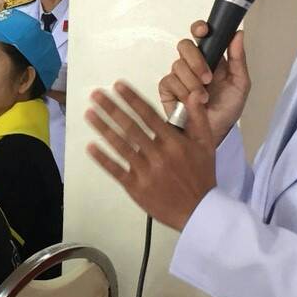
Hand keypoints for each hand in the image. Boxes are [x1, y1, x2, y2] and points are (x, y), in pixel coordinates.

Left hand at [87, 82, 217, 230]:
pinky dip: (103, 159)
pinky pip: (116, 170)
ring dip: (103, 128)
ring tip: (89, 114)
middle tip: (96, 95)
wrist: (199, 211)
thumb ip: (198, 119)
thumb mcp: (206, 145)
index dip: (132, 99)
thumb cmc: (201, 175)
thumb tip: (193, 95)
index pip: (148, 115)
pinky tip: (91, 147)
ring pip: (121, 146)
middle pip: (130, 127)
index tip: (118, 86)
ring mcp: (146, 172)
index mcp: (174, 142)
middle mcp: (158, 154)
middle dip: (111, 108)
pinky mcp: (136, 187)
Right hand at [158, 23, 249, 143]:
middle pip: (184, 46)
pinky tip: (190, 101)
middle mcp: (193, 64)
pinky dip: (182, 91)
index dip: (199, 28)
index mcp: (211, 57)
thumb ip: (238, 58)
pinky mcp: (167, 89)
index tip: (204, 31)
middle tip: (207, 78)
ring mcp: (179, 76)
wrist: (215, 132)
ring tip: (204, 98)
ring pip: (178, 65)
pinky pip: (169, 81)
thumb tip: (238, 34)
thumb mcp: (240, 83)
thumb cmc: (227, 109)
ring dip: (193, 82)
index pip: (200, 35)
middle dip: (196, 61)